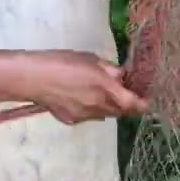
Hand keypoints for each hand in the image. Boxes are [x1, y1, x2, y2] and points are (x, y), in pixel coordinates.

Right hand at [21, 50, 147, 124]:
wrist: (33, 78)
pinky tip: (78, 97)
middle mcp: (99, 107)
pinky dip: (90, 109)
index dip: (143, 104)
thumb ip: (110, 70)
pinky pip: (88, 116)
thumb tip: (122, 76)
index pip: (134, 104)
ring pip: (105, 115)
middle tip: (122, 92)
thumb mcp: (91, 59)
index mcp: (107, 90)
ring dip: (108, 107)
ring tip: (98, 93)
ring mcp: (85, 116)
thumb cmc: (63, 62)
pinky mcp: (72, 121)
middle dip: (125, 104)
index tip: (146, 100)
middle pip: (121, 112)